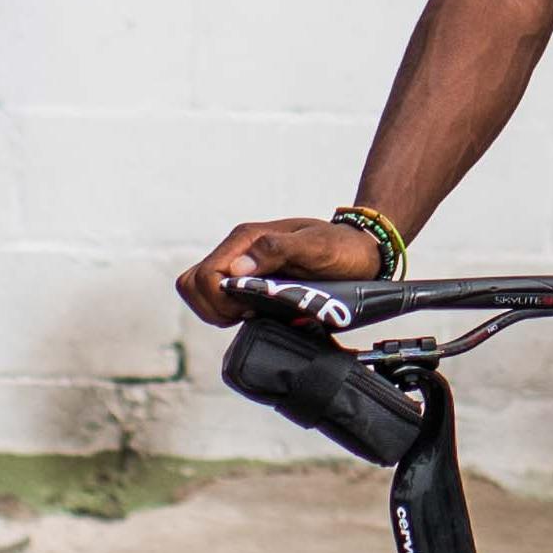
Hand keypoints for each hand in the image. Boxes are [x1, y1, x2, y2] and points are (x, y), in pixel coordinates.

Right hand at [175, 217, 387, 327]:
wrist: (359, 249)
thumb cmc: (340, 246)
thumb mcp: (316, 246)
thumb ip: (276, 250)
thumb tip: (237, 270)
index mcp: (247, 239)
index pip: (204, 275)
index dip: (218, 300)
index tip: (248, 308)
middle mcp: (239, 251)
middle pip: (193, 284)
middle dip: (213, 307)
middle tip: (246, 313)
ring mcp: (242, 266)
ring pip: (201, 292)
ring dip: (219, 311)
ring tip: (251, 313)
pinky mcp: (248, 280)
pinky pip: (219, 299)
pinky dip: (228, 312)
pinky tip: (255, 312)